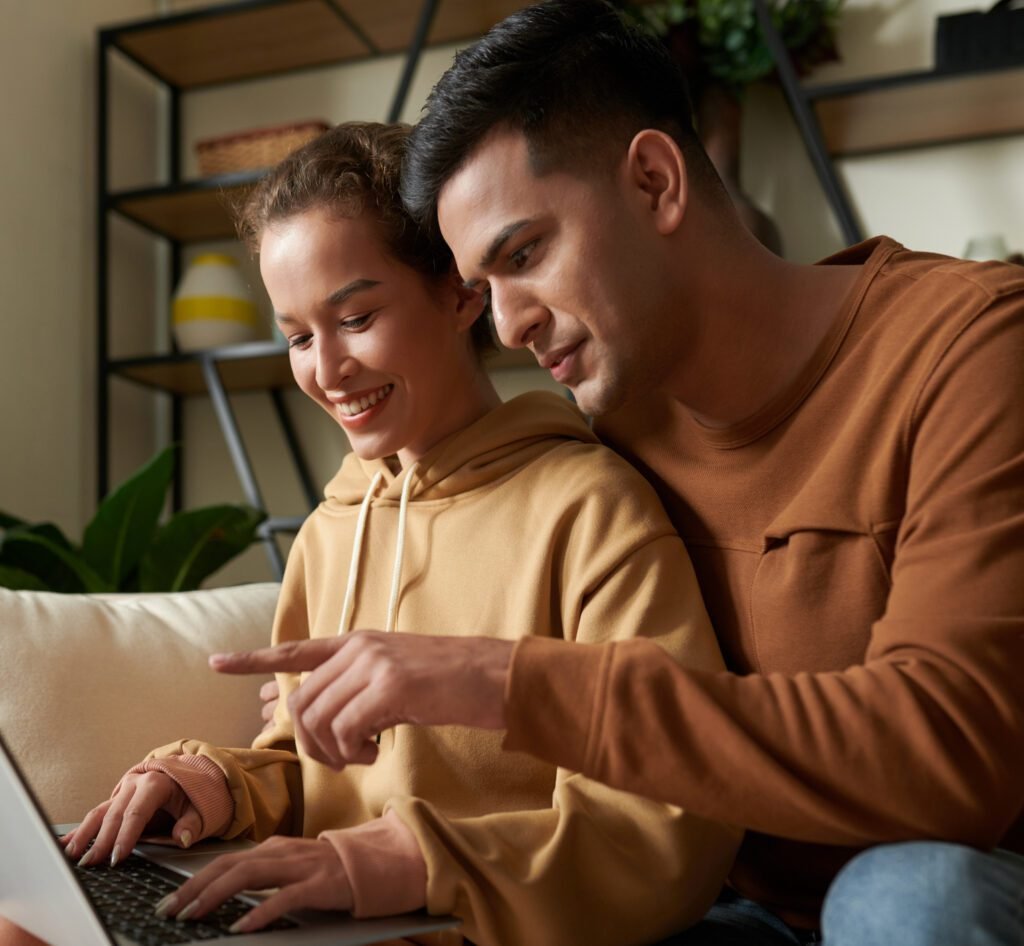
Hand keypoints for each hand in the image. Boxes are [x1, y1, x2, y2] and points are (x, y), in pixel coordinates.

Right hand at [61, 770, 199, 867]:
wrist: (187, 778)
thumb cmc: (192, 795)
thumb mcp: (200, 808)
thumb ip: (192, 824)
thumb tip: (183, 838)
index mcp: (156, 783)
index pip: (137, 812)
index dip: (126, 835)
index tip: (117, 857)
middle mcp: (135, 784)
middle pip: (114, 815)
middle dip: (101, 840)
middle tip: (91, 863)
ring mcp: (122, 791)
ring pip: (99, 813)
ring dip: (84, 835)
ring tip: (72, 855)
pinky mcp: (115, 800)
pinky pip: (95, 815)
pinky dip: (80, 830)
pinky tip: (65, 843)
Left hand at [153, 836, 351, 933]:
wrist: (372, 863)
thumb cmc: (328, 870)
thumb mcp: (290, 868)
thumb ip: (262, 876)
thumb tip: (220, 892)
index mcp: (273, 848)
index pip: (225, 862)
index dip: (194, 880)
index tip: (169, 901)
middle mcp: (281, 852)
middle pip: (229, 865)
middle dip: (195, 887)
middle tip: (169, 910)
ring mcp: (300, 866)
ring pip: (249, 875)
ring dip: (216, 895)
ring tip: (193, 915)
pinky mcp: (318, 884)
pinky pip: (283, 898)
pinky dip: (259, 912)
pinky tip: (241, 927)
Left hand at [211, 630, 512, 768]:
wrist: (496, 675)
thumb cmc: (452, 683)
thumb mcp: (398, 676)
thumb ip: (360, 686)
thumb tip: (328, 718)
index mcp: (358, 642)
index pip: (295, 650)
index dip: (254, 659)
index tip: (217, 663)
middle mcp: (359, 648)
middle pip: (302, 703)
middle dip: (311, 742)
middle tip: (345, 758)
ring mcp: (373, 663)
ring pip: (318, 719)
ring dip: (333, 751)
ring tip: (364, 755)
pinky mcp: (390, 685)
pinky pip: (346, 730)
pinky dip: (354, 751)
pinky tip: (378, 751)